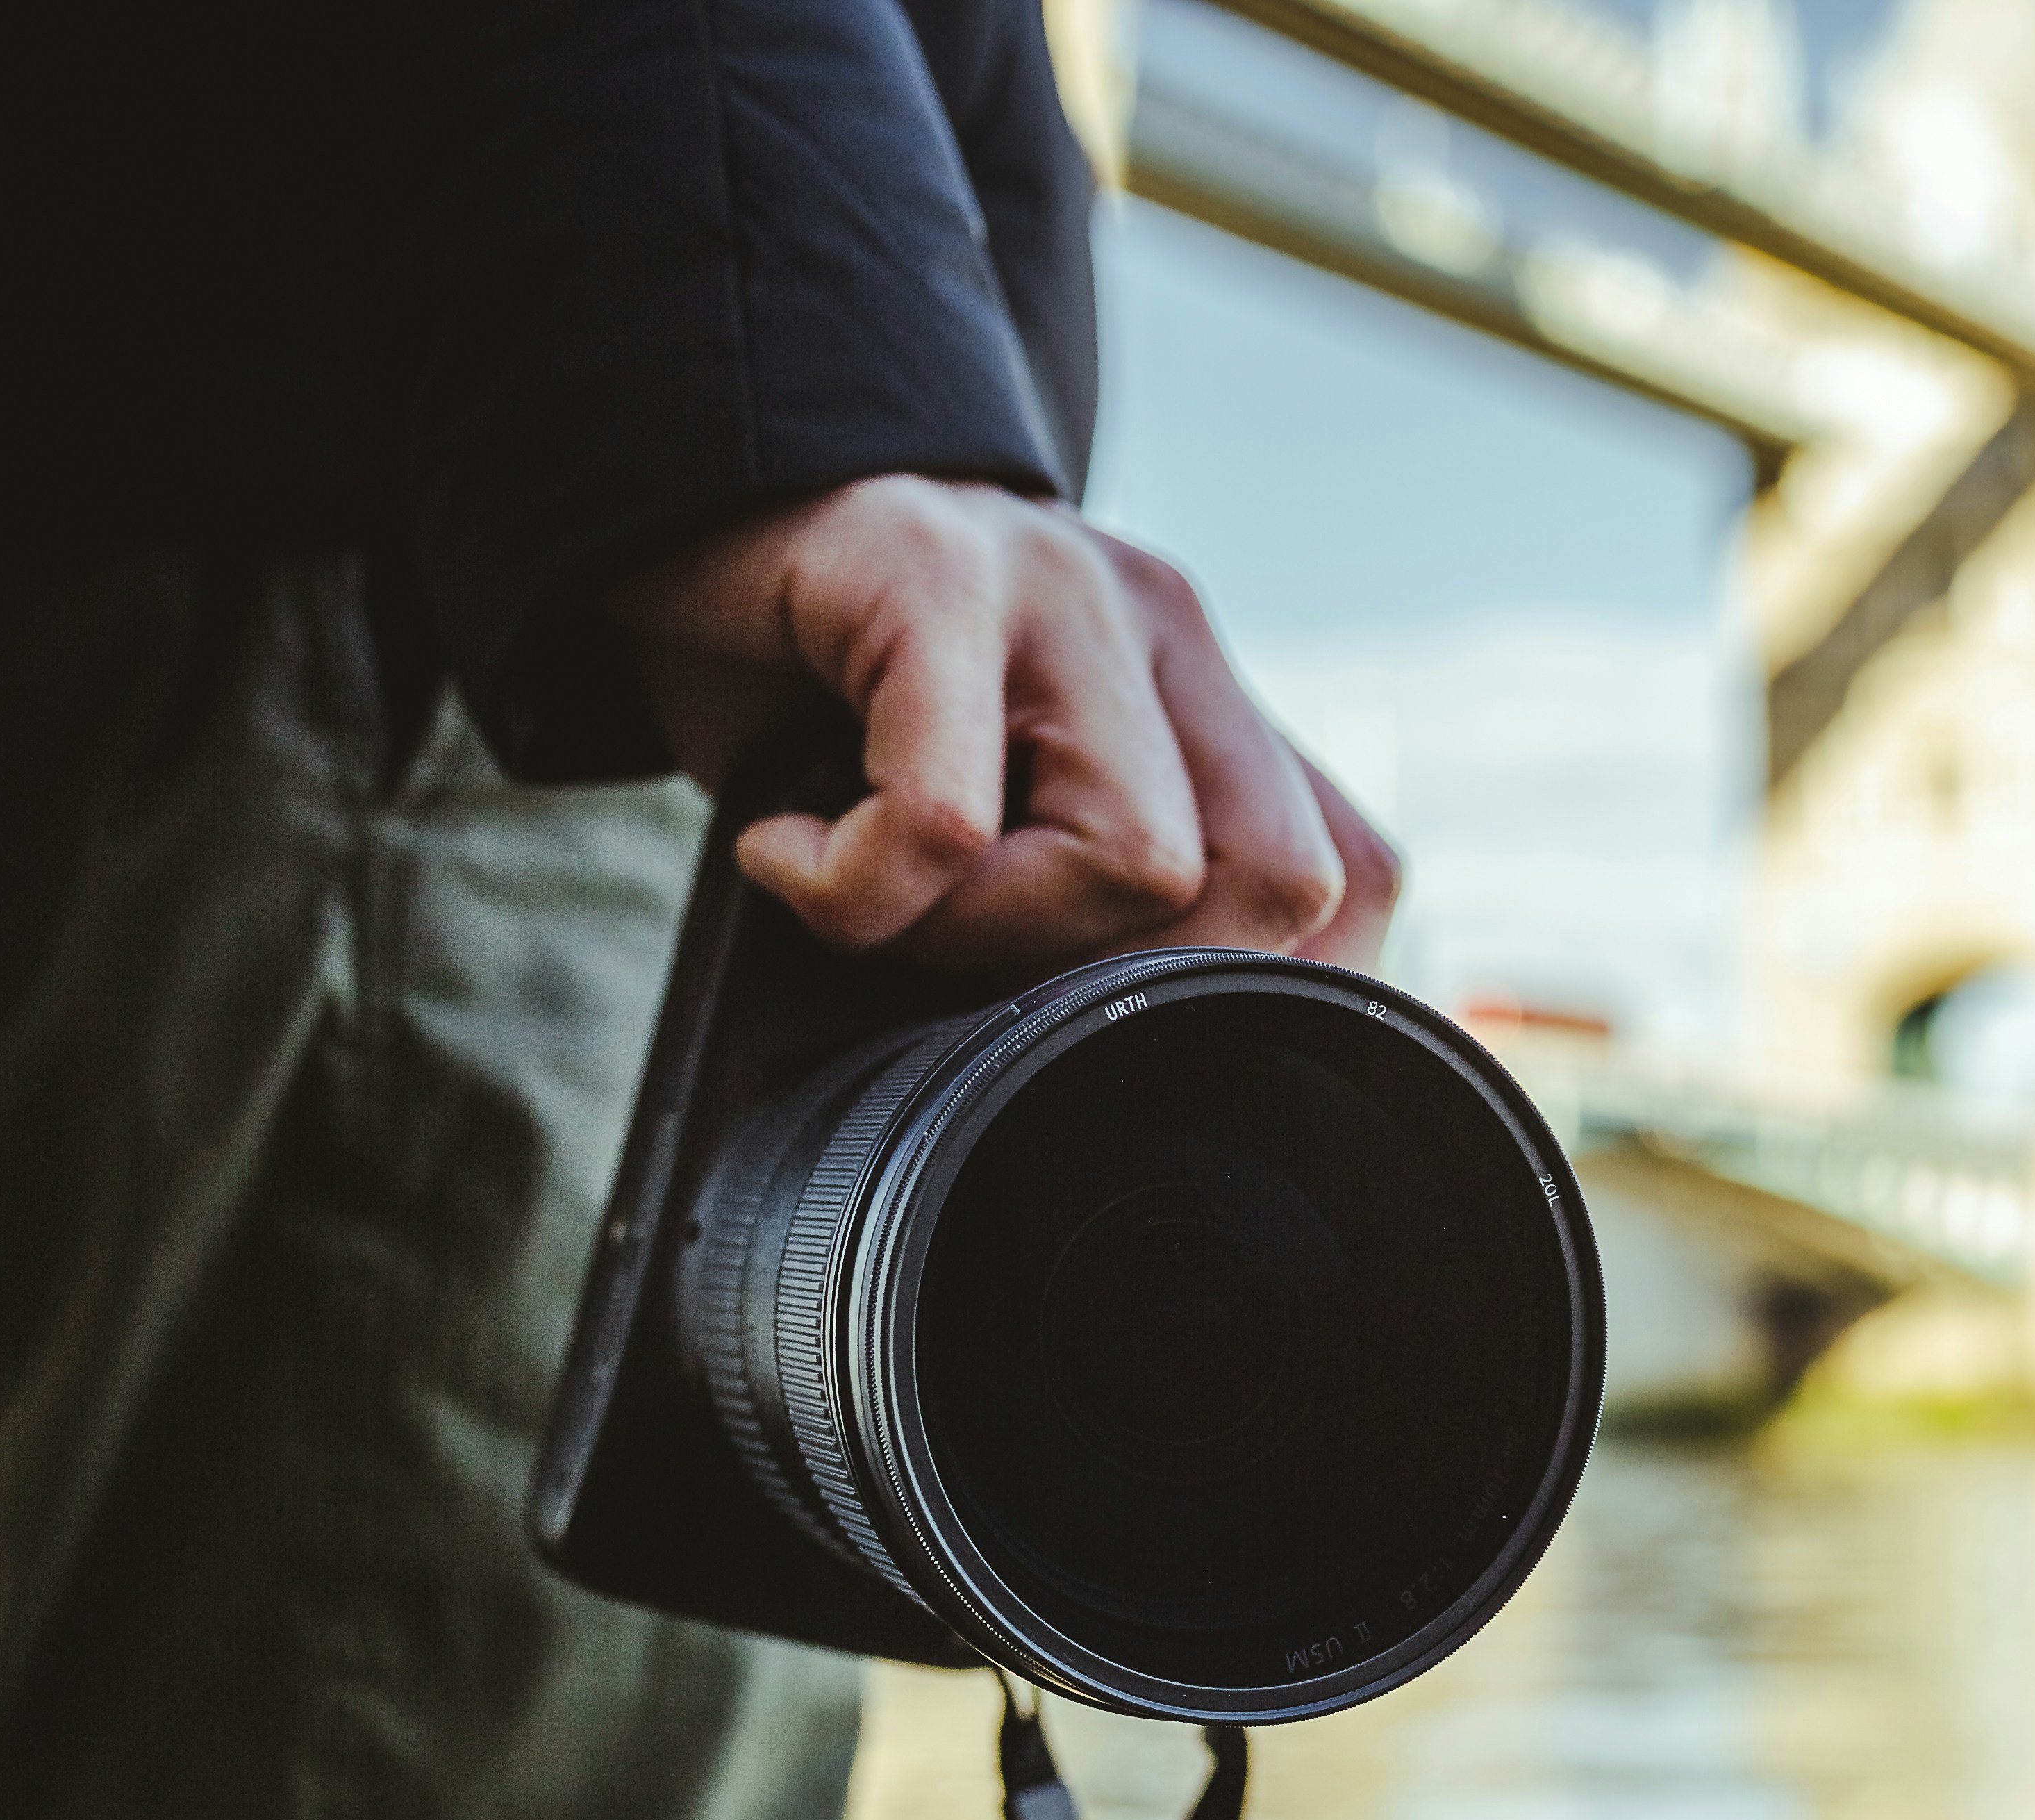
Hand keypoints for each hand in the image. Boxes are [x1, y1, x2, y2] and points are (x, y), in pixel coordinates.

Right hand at [614, 479, 1398, 975]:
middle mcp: (1165, 628)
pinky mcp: (935, 576)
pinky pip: (951, 821)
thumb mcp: (1004, 810)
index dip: (1267, 999)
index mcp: (1204, 693)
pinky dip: (856, 888)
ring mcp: (1064, 587)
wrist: (685, 522)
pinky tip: (780, 850)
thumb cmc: (829, 704)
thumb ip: (1095, 900)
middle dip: (1116, 984)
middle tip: (956, 952)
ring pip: (1139, 862)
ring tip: (864, 886)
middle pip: (1271, 886)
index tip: (1128, 1051)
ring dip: (979, 937)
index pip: (1349, 874)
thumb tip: (1136, 1081)